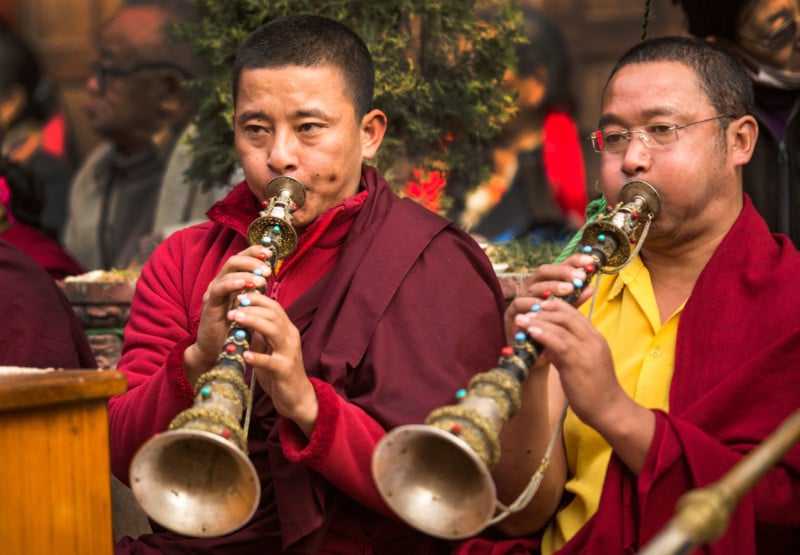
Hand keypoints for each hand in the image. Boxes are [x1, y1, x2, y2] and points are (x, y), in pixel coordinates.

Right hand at [184, 245, 272, 383]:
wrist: (217, 350)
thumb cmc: (234, 328)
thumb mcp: (248, 306)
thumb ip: (253, 291)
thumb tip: (267, 275)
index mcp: (230, 281)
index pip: (241, 259)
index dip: (254, 252)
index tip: (270, 253)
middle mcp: (220, 283)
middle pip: (234, 260)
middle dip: (252, 260)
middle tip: (268, 269)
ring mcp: (213, 293)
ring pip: (227, 272)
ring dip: (246, 273)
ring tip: (261, 280)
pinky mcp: (210, 305)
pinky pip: (219, 289)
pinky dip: (231, 284)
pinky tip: (243, 284)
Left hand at [228, 293, 317, 436]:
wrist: (297, 397)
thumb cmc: (280, 372)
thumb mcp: (270, 348)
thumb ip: (261, 334)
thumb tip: (244, 317)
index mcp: (287, 330)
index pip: (274, 307)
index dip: (257, 299)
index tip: (239, 295)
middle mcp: (290, 338)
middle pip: (273, 314)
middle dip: (251, 307)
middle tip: (232, 306)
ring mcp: (289, 354)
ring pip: (273, 331)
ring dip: (253, 322)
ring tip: (235, 319)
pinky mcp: (285, 371)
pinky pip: (270, 361)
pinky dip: (257, 357)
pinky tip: (245, 355)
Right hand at [505, 254, 594, 341]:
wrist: (532, 355)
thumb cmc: (549, 331)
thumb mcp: (565, 313)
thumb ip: (575, 301)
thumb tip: (590, 288)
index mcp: (545, 285)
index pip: (558, 267)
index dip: (573, 261)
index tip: (589, 261)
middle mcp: (531, 288)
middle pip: (544, 271)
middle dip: (562, 272)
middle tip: (579, 276)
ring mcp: (521, 299)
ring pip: (533, 286)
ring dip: (551, 286)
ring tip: (569, 290)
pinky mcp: (511, 313)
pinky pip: (520, 303)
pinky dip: (532, 303)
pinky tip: (546, 305)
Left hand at [514, 296, 654, 472]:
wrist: (610, 410)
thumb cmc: (595, 390)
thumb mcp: (580, 364)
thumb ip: (565, 351)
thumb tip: (545, 344)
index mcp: (595, 338)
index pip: (575, 314)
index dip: (556, 307)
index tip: (539, 306)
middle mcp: (593, 340)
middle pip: (567, 315)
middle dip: (545, 310)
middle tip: (527, 310)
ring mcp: (588, 349)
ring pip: (561, 326)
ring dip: (539, 320)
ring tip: (521, 319)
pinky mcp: (579, 362)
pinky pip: (559, 342)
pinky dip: (544, 335)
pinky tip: (531, 332)